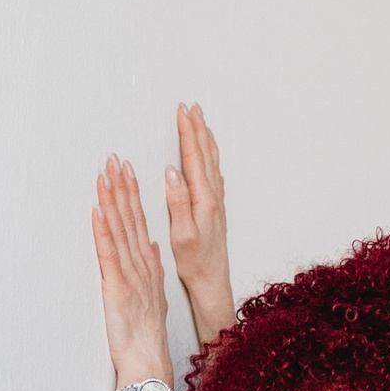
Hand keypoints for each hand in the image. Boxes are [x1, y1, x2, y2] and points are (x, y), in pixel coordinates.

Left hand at [91, 156, 171, 390]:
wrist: (148, 359)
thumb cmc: (147, 333)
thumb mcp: (154, 295)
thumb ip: (152, 267)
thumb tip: (152, 246)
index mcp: (149, 265)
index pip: (140, 222)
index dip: (133, 195)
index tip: (128, 171)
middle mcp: (142, 264)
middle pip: (131, 219)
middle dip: (122, 187)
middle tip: (115, 159)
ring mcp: (130, 274)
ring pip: (120, 230)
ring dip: (112, 201)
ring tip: (106, 175)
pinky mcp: (116, 287)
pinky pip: (109, 254)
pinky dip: (103, 232)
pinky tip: (98, 212)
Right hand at [165, 102, 234, 338]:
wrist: (213, 283)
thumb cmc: (195, 264)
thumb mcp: (182, 235)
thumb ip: (178, 202)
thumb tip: (173, 172)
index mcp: (204, 200)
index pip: (193, 158)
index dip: (187, 133)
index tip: (182, 112)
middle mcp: (213, 198)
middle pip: (205, 155)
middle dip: (197, 129)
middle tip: (191, 107)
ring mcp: (216, 203)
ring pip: (211, 162)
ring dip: (205, 139)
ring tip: (201, 121)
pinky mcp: (215, 210)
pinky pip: (213, 173)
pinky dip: (209, 157)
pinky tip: (208, 155)